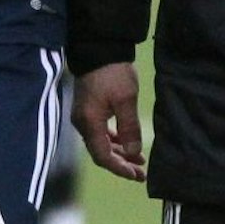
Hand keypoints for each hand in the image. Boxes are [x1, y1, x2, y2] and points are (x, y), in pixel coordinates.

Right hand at [72, 62, 146, 181]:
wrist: (99, 48)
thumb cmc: (113, 73)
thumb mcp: (126, 100)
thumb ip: (129, 128)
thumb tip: (133, 153)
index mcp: (89, 122)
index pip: (102, 156)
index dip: (119, 168)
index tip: (136, 175)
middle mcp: (83, 123)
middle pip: (100, 152)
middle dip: (121, 164)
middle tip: (141, 173)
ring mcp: (84, 116)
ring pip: (101, 143)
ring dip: (119, 153)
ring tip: (138, 160)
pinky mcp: (88, 109)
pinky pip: (100, 132)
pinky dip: (114, 140)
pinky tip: (127, 142)